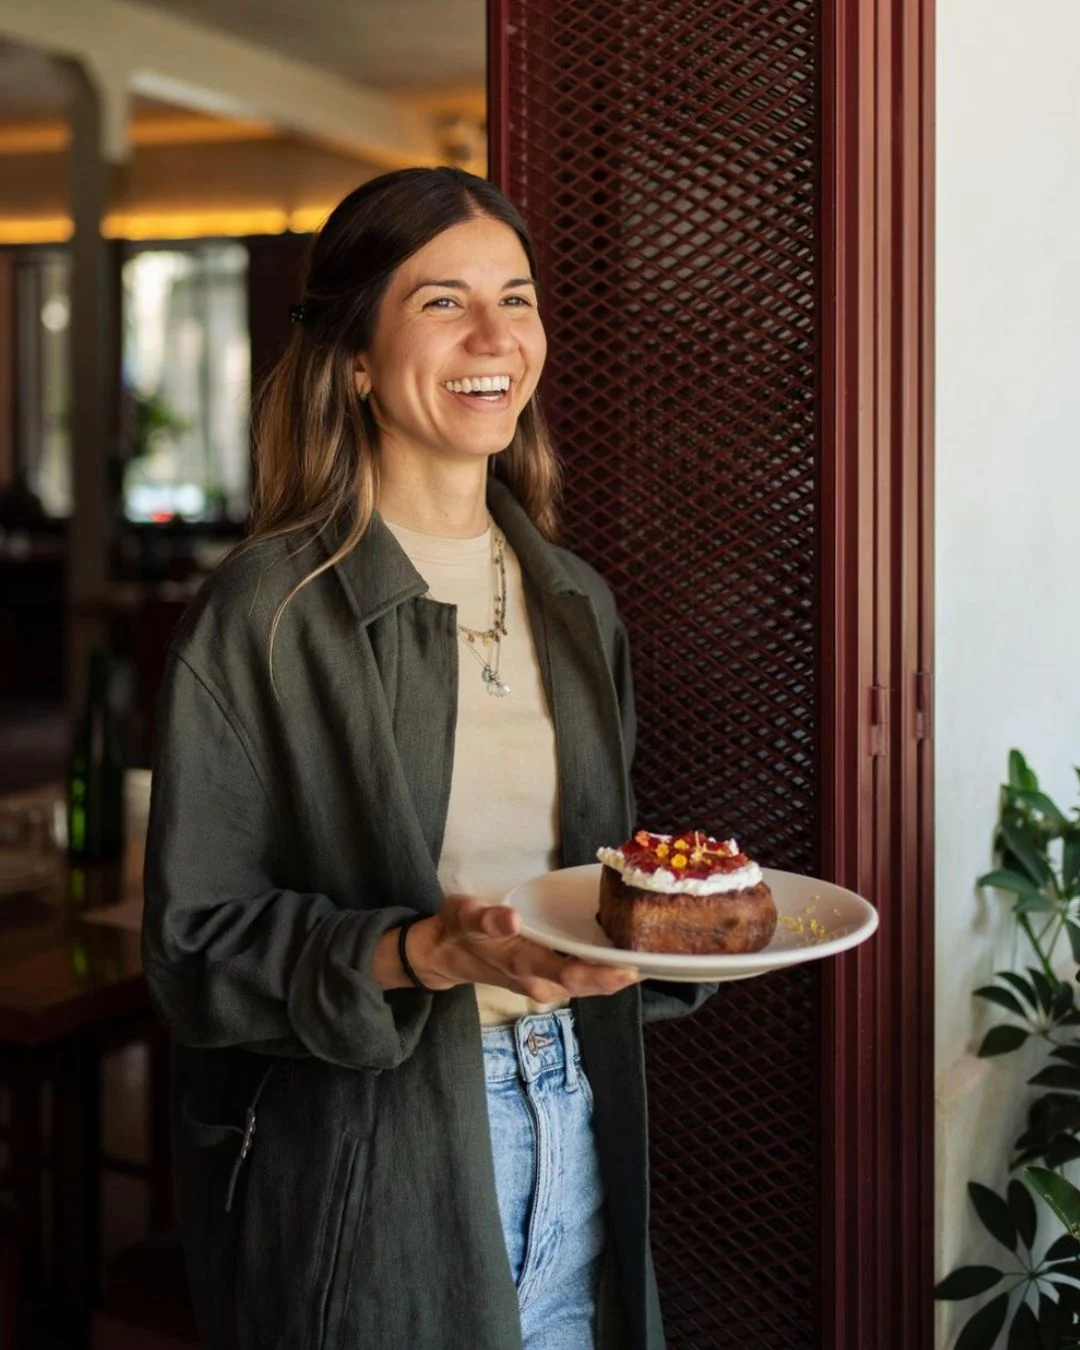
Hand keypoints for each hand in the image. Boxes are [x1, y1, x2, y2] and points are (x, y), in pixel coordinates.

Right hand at [403, 894, 640, 1000]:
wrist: (442, 953)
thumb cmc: (457, 928)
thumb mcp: (465, 915)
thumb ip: (487, 918)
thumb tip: (512, 919)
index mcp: (523, 964)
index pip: (571, 975)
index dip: (605, 974)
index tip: (635, 966)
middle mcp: (538, 982)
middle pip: (589, 985)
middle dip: (622, 975)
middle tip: (657, 955)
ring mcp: (543, 985)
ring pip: (588, 985)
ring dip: (616, 974)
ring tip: (648, 953)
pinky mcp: (545, 980)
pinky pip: (581, 980)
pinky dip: (603, 971)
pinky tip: (621, 956)